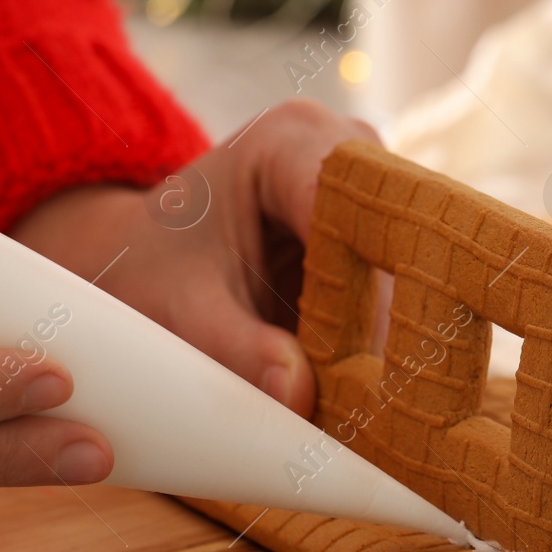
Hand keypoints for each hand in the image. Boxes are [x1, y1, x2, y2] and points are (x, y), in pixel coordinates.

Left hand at [11, 99, 379, 417]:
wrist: (140, 257)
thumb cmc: (152, 270)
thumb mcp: (182, 312)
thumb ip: (236, 349)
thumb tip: (299, 394)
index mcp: (289, 140)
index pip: (359, 210)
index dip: (378, 288)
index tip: (378, 370)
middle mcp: (346, 150)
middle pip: (398, 241)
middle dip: (394, 325)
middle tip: (389, 408)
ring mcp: (370, 189)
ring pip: (412, 269)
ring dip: (399, 338)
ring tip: (384, 411)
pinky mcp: (379, 230)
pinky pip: (403, 288)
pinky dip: (389, 341)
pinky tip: (378, 395)